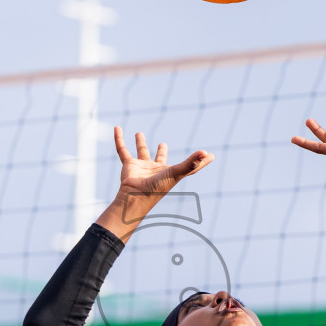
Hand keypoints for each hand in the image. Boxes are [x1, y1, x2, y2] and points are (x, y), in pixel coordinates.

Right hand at [96, 127, 212, 240]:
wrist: (135, 197)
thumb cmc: (157, 188)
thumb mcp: (176, 173)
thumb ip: (192, 164)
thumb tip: (207, 153)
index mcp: (169, 173)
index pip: (186, 165)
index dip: (197, 160)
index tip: (208, 155)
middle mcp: (155, 170)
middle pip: (159, 158)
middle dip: (160, 151)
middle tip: (162, 144)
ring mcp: (141, 167)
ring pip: (140, 152)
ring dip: (140, 143)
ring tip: (139, 133)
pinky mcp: (128, 164)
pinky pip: (122, 150)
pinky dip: (119, 139)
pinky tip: (117, 128)